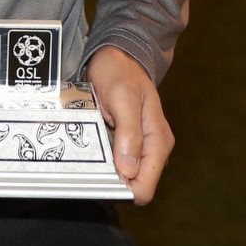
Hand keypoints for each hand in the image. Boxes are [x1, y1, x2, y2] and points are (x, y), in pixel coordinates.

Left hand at [84, 45, 173, 205]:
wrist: (116, 55)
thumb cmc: (120, 71)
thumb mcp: (123, 97)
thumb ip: (129, 132)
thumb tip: (129, 169)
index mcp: (158, 141)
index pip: (146, 187)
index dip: (125, 191)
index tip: (100, 183)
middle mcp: (152, 148)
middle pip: (135, 185)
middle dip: (113, 182)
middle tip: (88, 167)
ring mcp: (140, 146)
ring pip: (124, 175)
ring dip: (106, 171)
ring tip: (87, 156)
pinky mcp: (126, 142)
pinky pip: (115, 161)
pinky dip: (103, 159)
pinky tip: (90, 149)